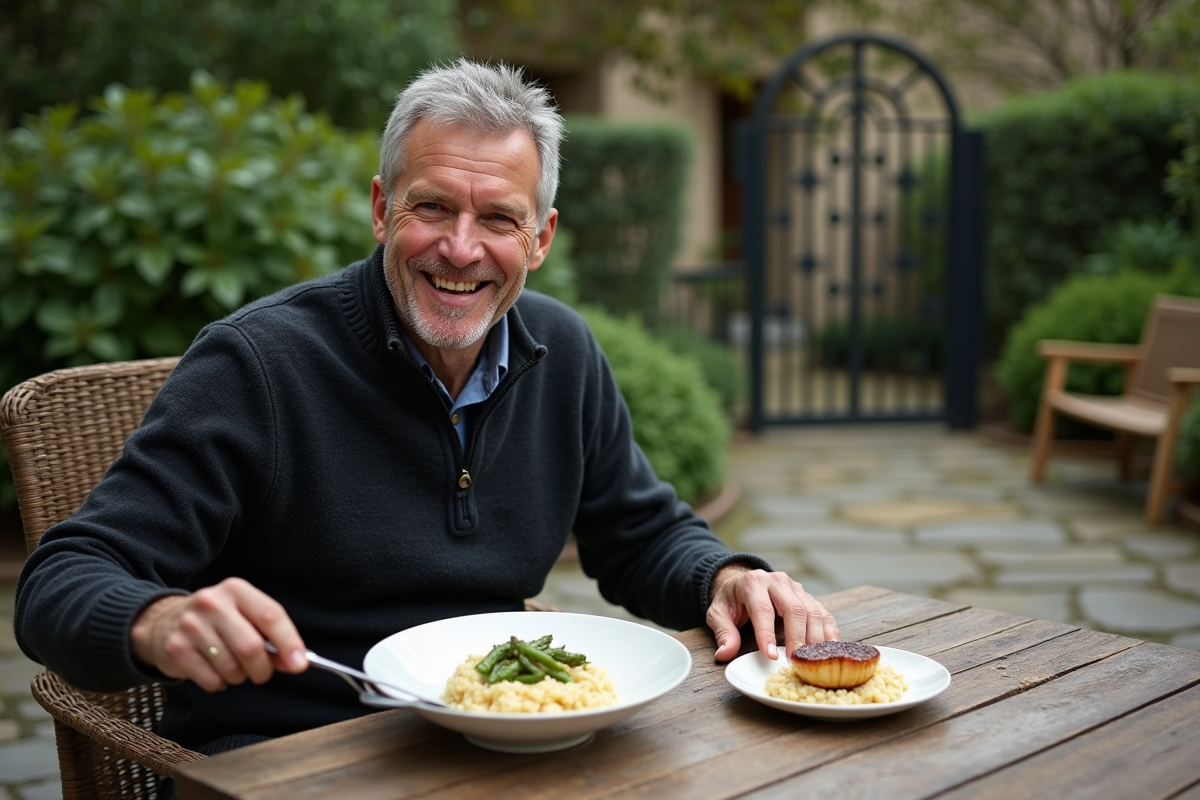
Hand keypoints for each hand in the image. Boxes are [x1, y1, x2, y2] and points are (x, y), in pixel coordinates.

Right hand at [130, 577, 307, 691]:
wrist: (162, 622)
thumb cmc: (216, 621)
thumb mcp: (243, 615)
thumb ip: (270, 635)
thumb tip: (296, 662)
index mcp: (237, 590)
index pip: (270, 616)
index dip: (289, 642)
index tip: (300, 664)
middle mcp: (213, 603)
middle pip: (251, 647)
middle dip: (262, 669)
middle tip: (261, 673)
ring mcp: (191, 625)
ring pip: (231, 668)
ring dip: (239, 677)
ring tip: (232, 668)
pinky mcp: (175, 648)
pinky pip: (211, 680)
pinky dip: (220, 684)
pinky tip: (213, 671)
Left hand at [706, 565, 839, 661]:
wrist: (742, 581)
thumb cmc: (731, 600)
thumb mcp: (718, 613)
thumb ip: (723, 633)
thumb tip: (725, 654)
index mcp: (753, 583)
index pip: (762, 609)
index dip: (767, 633)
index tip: (771, 655)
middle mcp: (777, 581)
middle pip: (794, 608)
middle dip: (797, 637)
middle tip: (797, 661)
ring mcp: (795, 587)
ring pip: (812, 610)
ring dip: (816, 637)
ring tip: (815, 660)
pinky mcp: (807, 596)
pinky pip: (822, 613)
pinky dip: (829, 631)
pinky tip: (831, 649)